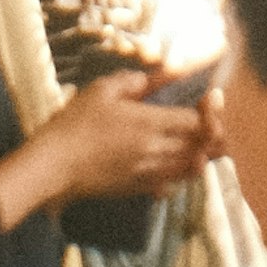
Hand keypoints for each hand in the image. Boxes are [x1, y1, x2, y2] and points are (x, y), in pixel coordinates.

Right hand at [51, 74, 209, 203]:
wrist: (55, 166)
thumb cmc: (75, 124)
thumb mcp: (102, 90)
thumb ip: (134, 81)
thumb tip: (155, 76)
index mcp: (150, 123)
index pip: (197, 121)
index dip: (210, 111)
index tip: (210, 100)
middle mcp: (156, 151)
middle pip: (200, 146)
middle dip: (211, 133)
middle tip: (210, 120)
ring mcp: (148, 174)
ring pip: (190, 169)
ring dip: (200, 154)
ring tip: (198, 142)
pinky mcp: (138, 190)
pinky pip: (170, 185)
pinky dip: (178, 175)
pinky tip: (171, 164)